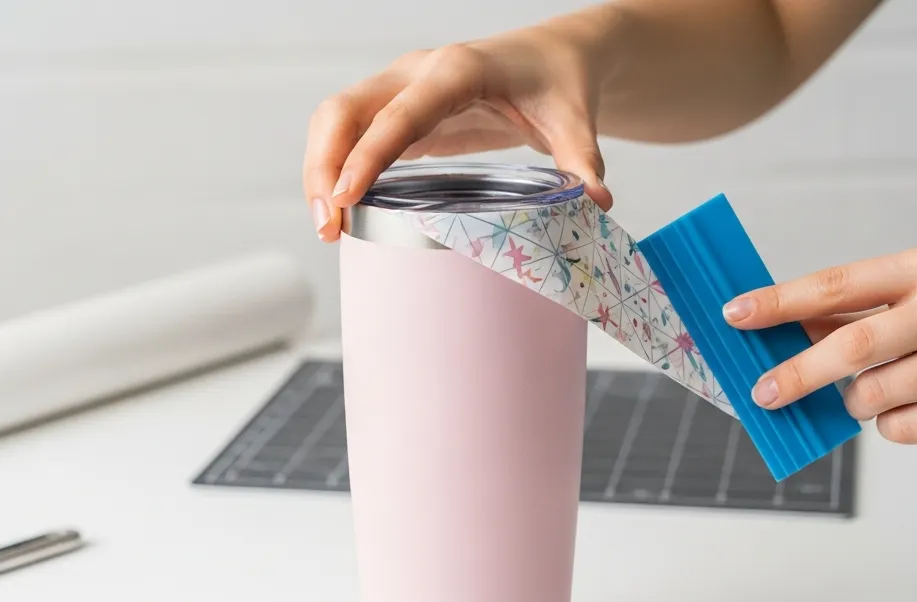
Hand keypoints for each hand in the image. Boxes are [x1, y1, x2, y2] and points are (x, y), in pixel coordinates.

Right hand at [302, 11, 621, 241]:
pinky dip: (335, 169)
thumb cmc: (560, 83)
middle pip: (345, 111)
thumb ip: (583, 158)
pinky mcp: (395, 111)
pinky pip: (349, 134)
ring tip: (329, 228)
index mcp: (458, 70)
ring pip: (335, 120)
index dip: (370, 152)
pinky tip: (340, 211)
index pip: (402, 111)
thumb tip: (597, 201)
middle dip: (325, 167)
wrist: (554, 58)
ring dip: (320, 170)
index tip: (347, 196)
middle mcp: (417, 73)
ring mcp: (399, 89)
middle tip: (329, 226)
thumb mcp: (575, 120)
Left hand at [722, 244, 916, 444]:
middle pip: (850, 344)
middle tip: (761, 392)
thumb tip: (788, 335)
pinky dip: (895, 425)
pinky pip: (903, 427)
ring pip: (873, 393)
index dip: (780, 302)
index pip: (839, 283)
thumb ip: (871, 312)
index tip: (735, 315)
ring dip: (859, 402)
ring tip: (884, 393)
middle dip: (795, 373)